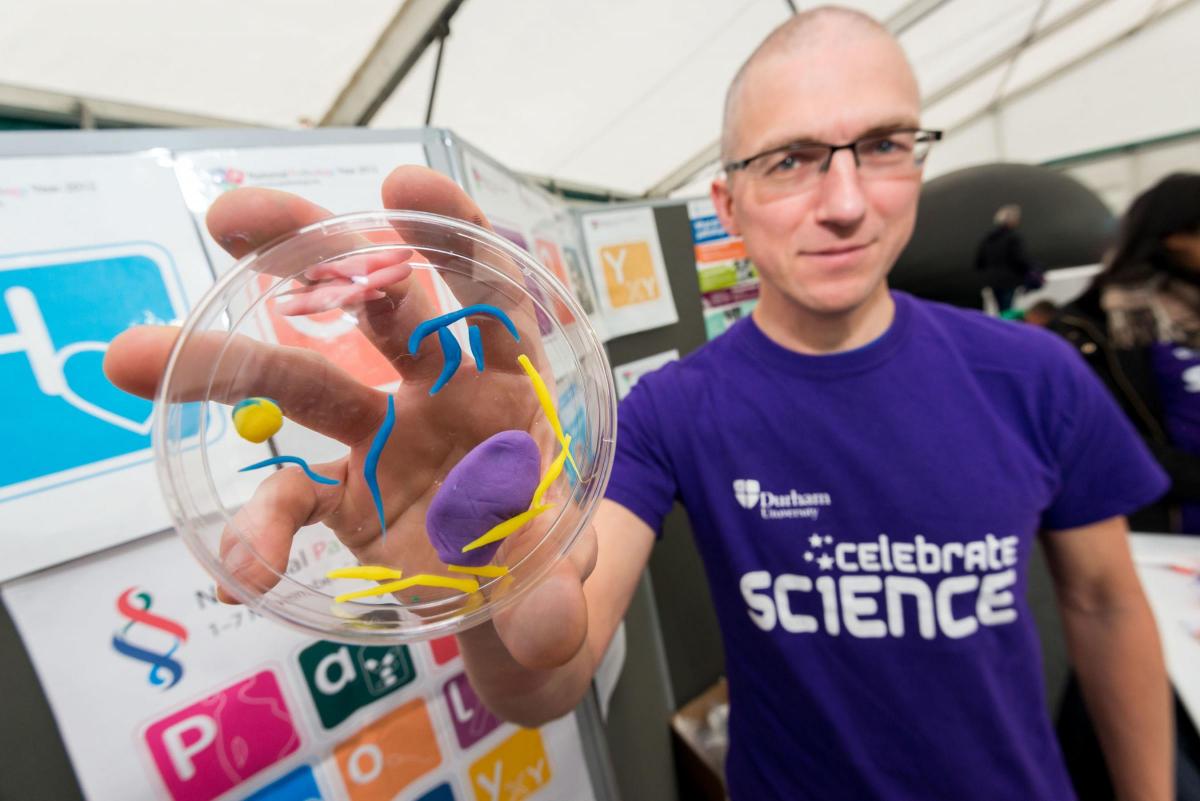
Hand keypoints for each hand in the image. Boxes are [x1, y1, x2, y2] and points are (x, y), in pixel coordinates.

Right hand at [105, 166, 595, 668]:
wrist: (517, 618)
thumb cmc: (548, 570)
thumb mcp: (563, 584)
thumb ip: (556, 600)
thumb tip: (547, 620)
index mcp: (515, 390)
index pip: (490, 299)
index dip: (455, 237)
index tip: (402, 184)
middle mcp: (443, 397)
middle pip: (380, 309)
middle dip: (315, 254)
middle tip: (234, 213)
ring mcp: (385, 443)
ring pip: (304, 385)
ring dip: (226, 366)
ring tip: (137, 355)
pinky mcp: (346, 499)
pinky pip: (290, 499)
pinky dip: (261, 527)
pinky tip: (240, 564)